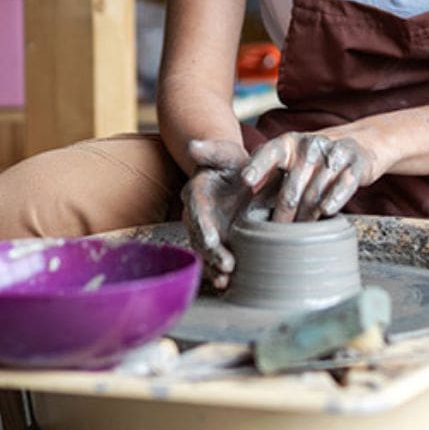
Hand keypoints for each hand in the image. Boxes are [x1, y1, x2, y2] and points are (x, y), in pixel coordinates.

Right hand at [181, 139, 255, 289]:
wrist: (236, 172)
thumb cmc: (229, 161)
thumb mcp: (224, 151)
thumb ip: (210, 150)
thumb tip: (193, 146)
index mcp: (196, 193)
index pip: (196, 210)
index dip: (202, 225)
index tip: (211, 239)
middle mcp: (197, 214)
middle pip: (199, 236)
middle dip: (211, 253)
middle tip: (226, 266)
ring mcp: (206, 229)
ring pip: (205, 252)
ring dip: (214, 267)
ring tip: (225, 280)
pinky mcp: (218, 240)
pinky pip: (214, 257)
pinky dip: (219, 270)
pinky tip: (228, 284)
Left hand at [241, 133, 376, 222]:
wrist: (356, 146)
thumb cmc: (312, 160)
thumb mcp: (289, 158)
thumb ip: (266, 171)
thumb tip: (238, 198)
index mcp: (288, 143)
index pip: (269, 153)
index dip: (257, 166)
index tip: (246, 181)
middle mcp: (309, 145)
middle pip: (292, 186)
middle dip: (283, 213)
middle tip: (277, 233)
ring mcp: (334, 152)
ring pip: (316, 191)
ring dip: (307, 215)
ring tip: (300, 232)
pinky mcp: (355, 164)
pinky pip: (344, 184)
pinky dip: (334, 198)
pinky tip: (326, 211)